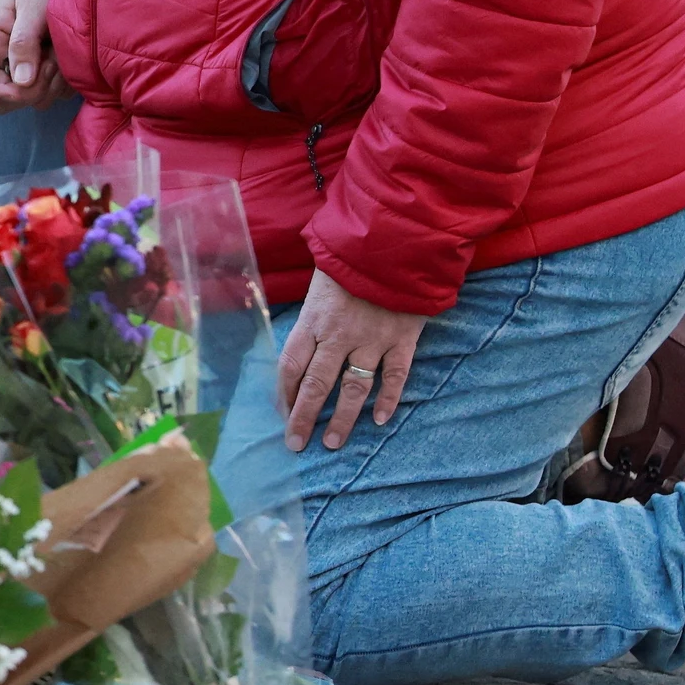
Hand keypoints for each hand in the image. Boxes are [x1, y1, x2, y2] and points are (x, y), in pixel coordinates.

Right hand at [0, 0, 67, 112]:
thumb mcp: (33, 6)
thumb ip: (24, 41)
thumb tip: (21, 81)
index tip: (17, 88)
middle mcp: (1, 61)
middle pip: (0, 100)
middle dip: (26, 92)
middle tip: (49, 63)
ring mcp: (22, 72)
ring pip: (28, 102)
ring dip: (48, 86)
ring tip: (60, 57)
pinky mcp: (43, 77)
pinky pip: (49, 97)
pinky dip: (61, 86)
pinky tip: (66, 61)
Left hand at [276, 271, 430, 451]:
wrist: (396, 239)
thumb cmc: (352, 258)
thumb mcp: (319, 282)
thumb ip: (311, 314)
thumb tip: (301, 344)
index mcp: (313, 318)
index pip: (291, 364)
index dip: (284, 393)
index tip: (281, 415)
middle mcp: (339, 334)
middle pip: (317, 383)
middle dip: (304, 416)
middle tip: (297, 444)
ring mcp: (373, 339)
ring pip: (354, 387)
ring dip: (343, 418)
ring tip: (332, 442)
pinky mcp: (403, 339)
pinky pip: (395, 376)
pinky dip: (388, 399)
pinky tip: (379, 420)